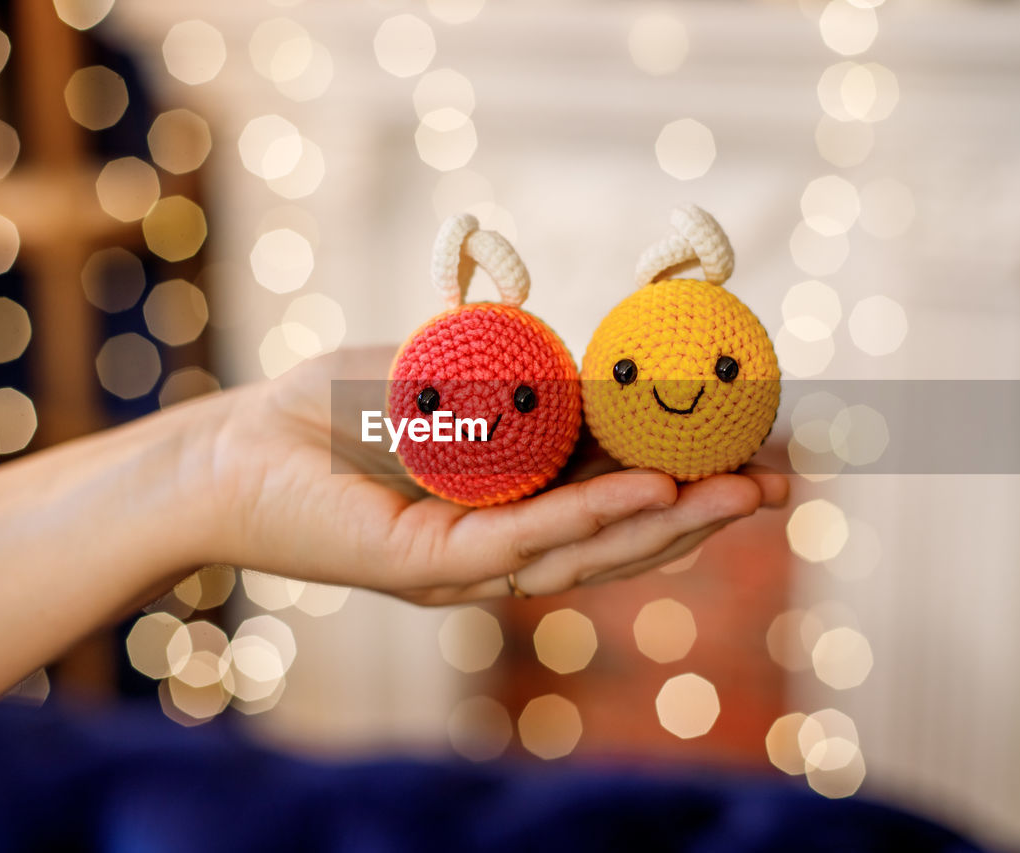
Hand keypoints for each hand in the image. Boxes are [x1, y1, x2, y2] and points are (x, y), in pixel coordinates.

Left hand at [198, 347, 787, 603]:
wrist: (239, 443)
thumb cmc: (341, 408)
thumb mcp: (453, 380)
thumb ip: (526, 382)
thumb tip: (609, 364)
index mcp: (517, 507)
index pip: (621, 502)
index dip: (694, 483)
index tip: (762, 451)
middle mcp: (504, 548)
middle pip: (623, 538)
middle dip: (706, 513)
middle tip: (780, 483)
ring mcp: (469, 566)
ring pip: (587, 551)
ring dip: (671, 522)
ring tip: (742, 492)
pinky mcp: (426, 566)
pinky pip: (522, 543)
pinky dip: (591, 516)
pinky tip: (652, 491)